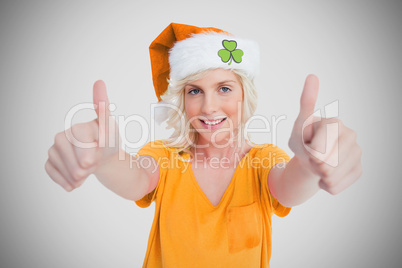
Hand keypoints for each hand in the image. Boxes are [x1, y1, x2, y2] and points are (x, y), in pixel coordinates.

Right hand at [45, 80, 119, 190]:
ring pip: (65, 169)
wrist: (102, 157)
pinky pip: (55, 175)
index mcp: (80, 128)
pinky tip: (76, 182)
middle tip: (94, 164)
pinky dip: (67, 182)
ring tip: (88, 172)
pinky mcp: (50, 162)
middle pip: (72, 159)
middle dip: (85, 167)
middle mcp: (63, 136)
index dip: (86, 152)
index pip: (80, 138)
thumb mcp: (112, 129)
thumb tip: (99, 82)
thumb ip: (104, 111)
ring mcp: (55, 149)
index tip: (92, 161)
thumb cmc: (107, 142)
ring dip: (78, 176)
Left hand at [288, 75, 361, 194]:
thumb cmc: (303, 140)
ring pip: (332, 175)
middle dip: (314, 164)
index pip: (320, 146)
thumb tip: (312, 75)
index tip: (308, 147)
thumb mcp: (299, 124)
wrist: (310, 160)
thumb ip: (306, 103)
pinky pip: (337, 185)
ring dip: (318, 175)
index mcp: (335, 123)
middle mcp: (351, 135)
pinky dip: (325, 185)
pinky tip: (324, 176)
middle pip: (328, 161)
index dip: (310, 152)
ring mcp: (357, 153)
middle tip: (312, 158)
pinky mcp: (358, 169)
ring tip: (318, 166)